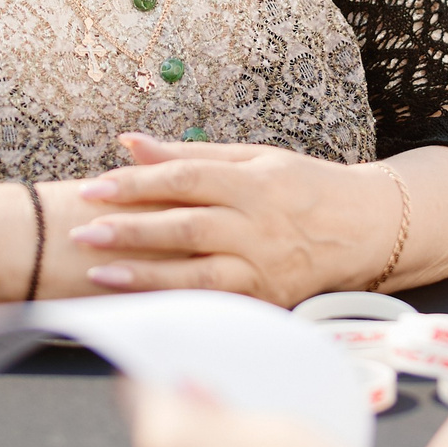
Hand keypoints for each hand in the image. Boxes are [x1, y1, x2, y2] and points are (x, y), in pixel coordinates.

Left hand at [68, 135, 396, 304]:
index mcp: (255, 182)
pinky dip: (174, 302)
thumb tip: (128, 143)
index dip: (136, 183)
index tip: (93, 188)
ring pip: (198, 273)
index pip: (185, 179)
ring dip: (145, 273)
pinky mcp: (268, 299)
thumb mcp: (253, 159)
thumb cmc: (302, 188)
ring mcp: (266, 267)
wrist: (365, 229)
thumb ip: (189, 155)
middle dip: (131, 229)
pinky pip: (213, 303)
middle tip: (82, 230)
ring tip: (98, 272)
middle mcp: (260, 226)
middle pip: (186, 226)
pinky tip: (139, 300)